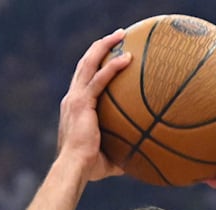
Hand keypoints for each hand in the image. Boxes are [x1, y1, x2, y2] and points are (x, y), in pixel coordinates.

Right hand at [56, 29, 130, 181]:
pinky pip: (99, 80)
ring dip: (104, 46)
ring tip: (121, 35)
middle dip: (100, 47)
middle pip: (85, 64)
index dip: (96, 64)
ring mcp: (75, 98)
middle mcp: (72, 98)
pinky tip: (127, 58)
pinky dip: (112, 67)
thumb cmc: (90, 167)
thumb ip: (123, 151)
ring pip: (88, 63)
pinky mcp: (81, 103)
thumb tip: (143, 156)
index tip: (110, 54)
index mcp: (76, 107)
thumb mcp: (110, 155)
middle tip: (118, 36)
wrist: (74, 168)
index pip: (85, 79)